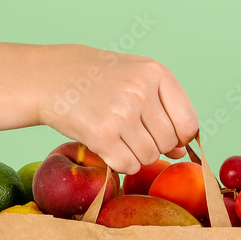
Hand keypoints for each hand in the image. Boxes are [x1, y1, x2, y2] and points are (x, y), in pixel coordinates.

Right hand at [35, 44, 198, 173]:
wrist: (51, 77)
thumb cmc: (100, 80)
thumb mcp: (136, 79)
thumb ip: (164, 111)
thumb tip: (180, 152)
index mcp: (155, 73)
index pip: (189, 123)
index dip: (180, 137)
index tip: (166, 138)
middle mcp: (140, 91)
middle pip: (168, 143)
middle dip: (154, 146)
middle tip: (132, 135)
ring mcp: (120, 113)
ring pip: (149, 157)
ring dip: (136, 156)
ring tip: (118, 137)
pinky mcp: (100, 134)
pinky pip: (128, 166)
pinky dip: (120, 164)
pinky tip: (107, 147)